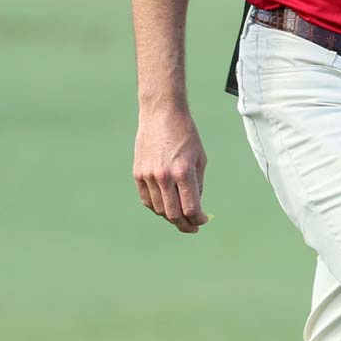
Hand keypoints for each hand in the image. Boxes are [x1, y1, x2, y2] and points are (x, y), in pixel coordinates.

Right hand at [133, 107, 209, 232]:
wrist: (161, 114)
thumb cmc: (185, 134)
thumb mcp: (200, 158)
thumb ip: (197, 184)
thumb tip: (195, 206)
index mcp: (183, 172)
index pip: (190, 208)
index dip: (197, 219)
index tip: (202, 221)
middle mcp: (164, 176)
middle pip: (173, 214)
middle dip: (185, 224)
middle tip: (192, 227)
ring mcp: (148, 175)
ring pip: (159, 209)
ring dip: (171, 216)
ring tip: (180, 216)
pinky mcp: (138, 173)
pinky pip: (146, 199)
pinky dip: (156, 207)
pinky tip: (165, 207)